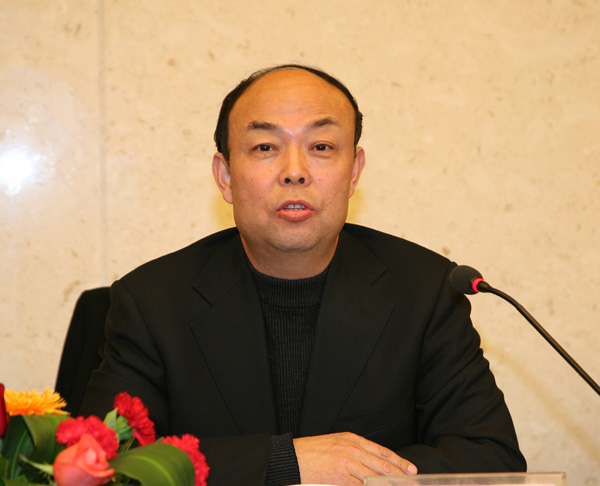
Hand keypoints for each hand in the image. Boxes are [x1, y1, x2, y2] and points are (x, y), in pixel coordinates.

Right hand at [293, 432, 416, 485]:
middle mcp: (352, 449)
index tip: (410, 470)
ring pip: (374, 478)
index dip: (398, 462)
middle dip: (399, 476)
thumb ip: (354, 452)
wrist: (292, 457)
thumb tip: (371, 465)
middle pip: (382, 465)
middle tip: (412, 483)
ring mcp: (347, 463)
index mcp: (352, 439)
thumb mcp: (336, 444)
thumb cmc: (312, 452)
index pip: (381, 451)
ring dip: (388, 485)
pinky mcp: (340, 477)